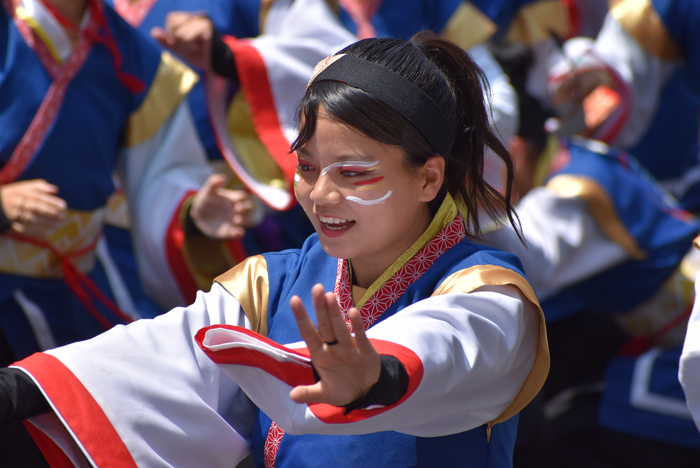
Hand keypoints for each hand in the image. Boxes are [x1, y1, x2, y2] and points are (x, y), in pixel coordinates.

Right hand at [0, 179, 66, 236]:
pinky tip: (45, 234)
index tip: (64, 206)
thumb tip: (55, 189)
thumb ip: (39, 186)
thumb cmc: (14, 194)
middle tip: (62, 216)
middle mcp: (18, 202)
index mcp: (22, 192)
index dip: (52, 201)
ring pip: (31, 219)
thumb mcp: (24, 187)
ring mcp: (14, 214)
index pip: (39, 196)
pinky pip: (24, 229)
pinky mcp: (11, 223)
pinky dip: (35, 232)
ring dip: (45, 223)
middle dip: (50, 212)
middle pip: (36, 207)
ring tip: (57, 225)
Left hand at [151, 12, 212, 70]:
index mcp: (190, 18)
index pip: (171, 19)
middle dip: (179, 40)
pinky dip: (192, 46)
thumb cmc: (201, 56)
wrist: (216, 65)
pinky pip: (187, 37)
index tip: (186, 43)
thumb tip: (154, 33)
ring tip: (198, 47)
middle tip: (193, 46)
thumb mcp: (179, 49)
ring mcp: (202, 20)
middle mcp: (197, 16)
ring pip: (179, 33)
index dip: (173, 34)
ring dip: (187, 46)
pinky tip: (202, 47)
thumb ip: (166, 41)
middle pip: (173, 25)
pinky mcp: (206, 26)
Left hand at [189, 173, 254, 239]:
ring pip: (245, 221)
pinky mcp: (230, 231)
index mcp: (233, 198)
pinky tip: (235, 232)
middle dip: (246, 208)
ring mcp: (234, 221)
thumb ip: (213, 183)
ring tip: (236, 220)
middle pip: (248, 207)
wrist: (198, 216)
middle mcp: (237, 209)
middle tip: (238, 208)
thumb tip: (223, 177)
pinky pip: (239, 233)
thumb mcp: (208, 191)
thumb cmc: (206, 200)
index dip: (243, 197)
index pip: (243, 196)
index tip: (239, 198)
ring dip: (243, 220)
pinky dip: (239, 233)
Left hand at [289, 284, 380, 405]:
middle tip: (316, 288)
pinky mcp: (365, 350)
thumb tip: (291, 396)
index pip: (308, 333)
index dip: (301, 317)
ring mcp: (349, 347)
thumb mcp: (324, 394)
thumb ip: (309, 393)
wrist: (365, 392)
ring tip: (330, 296)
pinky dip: (357, 325)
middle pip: (324, 325)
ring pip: (340, 328)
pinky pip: (360, 336)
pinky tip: (353, 312)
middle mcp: (333, 347)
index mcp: (320, 355)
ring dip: (335, 313)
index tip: (294, 300)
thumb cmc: (342, 388)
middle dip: (320, 307)